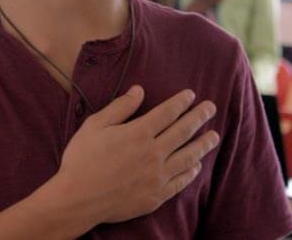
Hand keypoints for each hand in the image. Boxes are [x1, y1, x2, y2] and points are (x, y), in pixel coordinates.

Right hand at [42, 86, 219, 224]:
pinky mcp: (156, 196)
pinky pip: (180, 182)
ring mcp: (157, 176)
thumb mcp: (95, 126)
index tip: (191, 95)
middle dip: (199, 117)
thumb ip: (120, 107)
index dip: (181, 102)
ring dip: (203, 144)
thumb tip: (139, 90)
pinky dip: (191, 173)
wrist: (77, 200)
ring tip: (214, 136)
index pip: (168, 112)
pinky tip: (196, 167)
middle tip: (211, 108)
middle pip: (184, 131)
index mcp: (139, 133)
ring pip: (188, 156)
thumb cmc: (82, 160)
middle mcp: (153, 153)